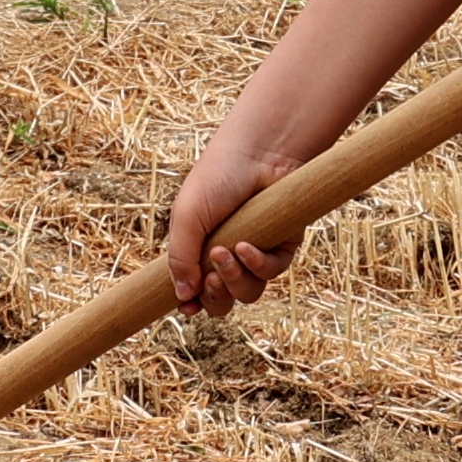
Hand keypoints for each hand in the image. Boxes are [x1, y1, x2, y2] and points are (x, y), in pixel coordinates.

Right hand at [164, 125, 307, 313]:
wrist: (259, 152)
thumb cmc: (217, 177)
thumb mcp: (186, 216)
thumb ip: (180, 258)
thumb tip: (182, 297)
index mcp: (198, 250)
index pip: (194, 290)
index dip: (191, 304)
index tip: (187, 309)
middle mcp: (226, 256)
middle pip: (222, 301)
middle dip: (215, 296)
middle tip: (210, 277)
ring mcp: (254, 253)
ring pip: (248, 292)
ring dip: (234, 281)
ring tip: (225, 253)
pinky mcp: (281, 247)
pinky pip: (272, 273)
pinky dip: (257, 264)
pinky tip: (247, 246)